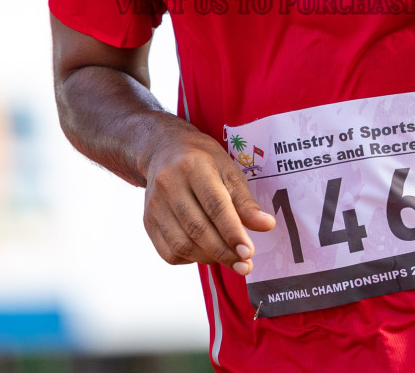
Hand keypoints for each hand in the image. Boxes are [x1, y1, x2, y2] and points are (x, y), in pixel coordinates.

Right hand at [141, 125, 275, 275]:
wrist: (164, 150)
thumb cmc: (203, 160)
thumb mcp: (228, 170)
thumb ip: (245, 201)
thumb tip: (266, 225)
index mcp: (193, 166)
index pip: (215, 205)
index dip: (232, 232)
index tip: (248, 253)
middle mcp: (169, 184)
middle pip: (197, 228)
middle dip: (224, 252)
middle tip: (245, 265)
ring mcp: (154, 204)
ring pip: (182, 244)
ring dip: (209, 258)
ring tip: (229, 259)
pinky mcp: (148, 221)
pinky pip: (169, 252)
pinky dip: (190, 259)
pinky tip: (205, 253)